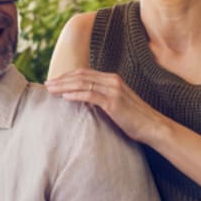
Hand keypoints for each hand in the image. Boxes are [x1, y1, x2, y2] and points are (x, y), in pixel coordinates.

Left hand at [45, 68, 166, 143]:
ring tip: (51, 90)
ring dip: (64, 86)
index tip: (54, 81)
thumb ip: (103, 98)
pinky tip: (65, 97)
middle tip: (47, 84)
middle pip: (81, 76)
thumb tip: (85, 101)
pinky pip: (91, 95)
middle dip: (62, 79)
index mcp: (112, 79)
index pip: (85, 73)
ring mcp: (114, 90)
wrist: (153, 127)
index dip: (67, 76)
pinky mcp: (114, 102)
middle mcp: (112, 80)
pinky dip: (76, 95)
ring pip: (83, 83)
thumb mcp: (117, 104)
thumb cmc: (135, 119)